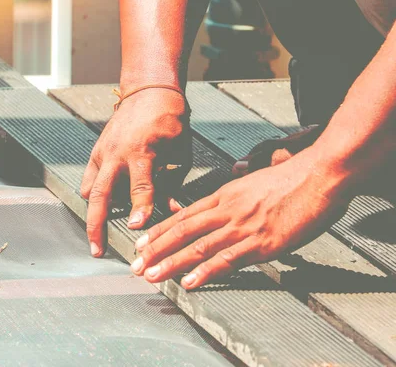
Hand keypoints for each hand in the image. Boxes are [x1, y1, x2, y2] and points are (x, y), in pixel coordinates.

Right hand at [81, 88, 191, 256]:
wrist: (149, 92)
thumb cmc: (170, 121)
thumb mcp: (179, 151)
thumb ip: (172, 183)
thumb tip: (171, 211)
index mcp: (143, 153)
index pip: (141, 187)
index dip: (140, 208)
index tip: (137, 227)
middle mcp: (117, 155)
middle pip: (101, 196)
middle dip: (97, 225)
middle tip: (98, 250)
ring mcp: (103, 153)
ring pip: (90, 191)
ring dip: (93, 213)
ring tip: (98, 235)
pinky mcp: (96, 152)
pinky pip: (88, 179)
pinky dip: (93, 195)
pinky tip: (102, 207)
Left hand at [130, 149, 348, 288]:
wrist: (320, 174)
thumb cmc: (292, 177)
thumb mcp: (257, 176)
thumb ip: (240, 184)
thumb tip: (234, 176)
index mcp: (225, 195)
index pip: (184, 214)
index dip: (161, 230)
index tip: (143, 242)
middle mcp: (227, 210)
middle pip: (183, 230)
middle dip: (157, 249)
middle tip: (137, 264)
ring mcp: (242, 226)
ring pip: (198, 246)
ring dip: (171, 263)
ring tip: (152, 275)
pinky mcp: (262, 243)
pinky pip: (227, 259)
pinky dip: (206, 272)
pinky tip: (190, 282)